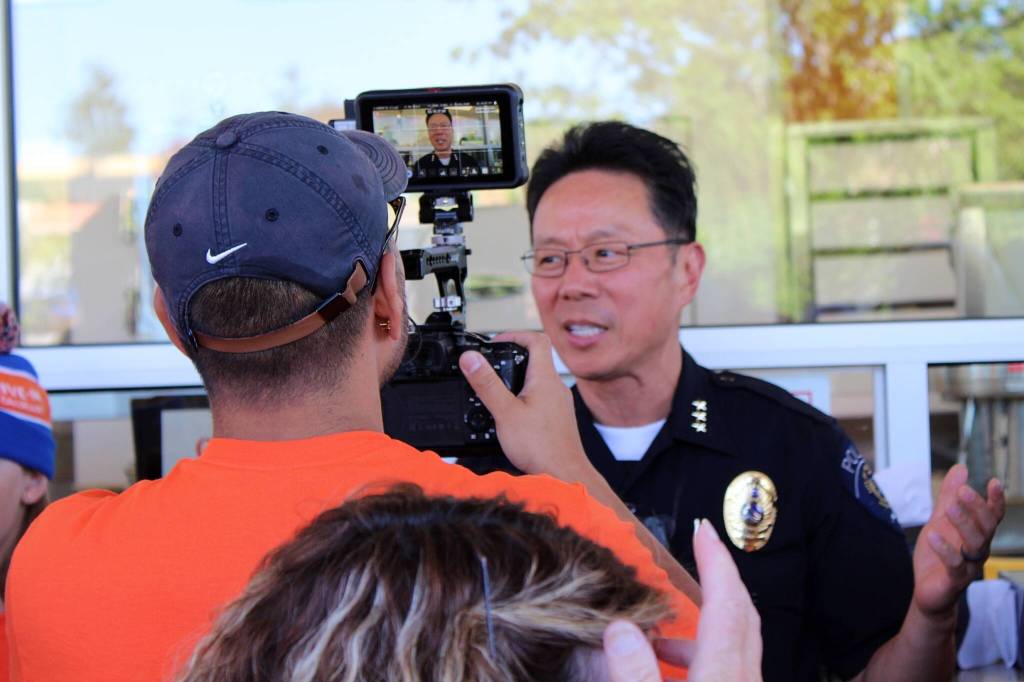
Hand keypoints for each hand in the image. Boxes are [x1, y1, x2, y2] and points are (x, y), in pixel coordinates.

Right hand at [459, 331, 589, 479]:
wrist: (564, 473)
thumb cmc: (541, 446)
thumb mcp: (505, 412)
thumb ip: (486, 384)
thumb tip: (470, 358)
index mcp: (545, 378)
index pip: (536, 340)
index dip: (515, 335)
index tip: (496, 342)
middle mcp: (556, 387)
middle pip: (536, 359)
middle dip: (511, 358)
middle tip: (490, 365)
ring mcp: (558, 403)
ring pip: (537, 380)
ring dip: (516, 379)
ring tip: (496, 390)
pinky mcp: (557, 418)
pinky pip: (540, 398)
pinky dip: (523, 398)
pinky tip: (510, 414)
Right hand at [603, 520, 762, 681]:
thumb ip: (635, 673)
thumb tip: (621, 629)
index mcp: (722, 675)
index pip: (725, 604)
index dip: (715, 561)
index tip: (703, 529)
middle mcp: (743, 680)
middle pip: (740, 614)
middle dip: (720, 576)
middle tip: (702, 548)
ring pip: (733, 644)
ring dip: (702, 626)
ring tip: (658, 635)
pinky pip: (727, 669)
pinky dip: (700, 655)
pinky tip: (666, 667)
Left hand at [914, 464, 1004, 618]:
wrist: (929, 592)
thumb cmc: (938, 555)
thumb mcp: (939, 521)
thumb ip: (949, 497)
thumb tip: (961, 469)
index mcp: (977, 534)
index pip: (992, 516)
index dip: (995, 500)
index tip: (993, 482)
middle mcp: (978, 549)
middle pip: (986, 527)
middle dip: (977, 508)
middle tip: (964, 491)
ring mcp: (969, 565)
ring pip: (975, 545)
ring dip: (964, 525)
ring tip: (950, 508)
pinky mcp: (954, 580)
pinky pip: (955, 565)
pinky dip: (944, 549)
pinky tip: (932, 535)